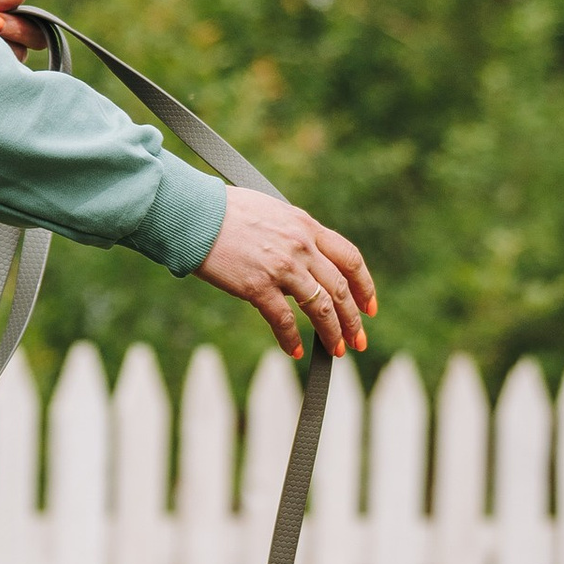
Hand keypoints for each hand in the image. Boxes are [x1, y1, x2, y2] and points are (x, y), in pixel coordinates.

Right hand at [198, 186, 376, 360]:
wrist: (194, 214)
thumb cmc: (225, 212)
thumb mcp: (272, 212)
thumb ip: (294, 234)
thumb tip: (305, 257)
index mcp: (306, 226)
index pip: (350, 258)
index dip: (365, 286)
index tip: (369, 308)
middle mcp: (301, 246)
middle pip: (340, 288)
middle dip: (353, 319)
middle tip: (358, 341)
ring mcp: (282, 266)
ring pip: (320, 307)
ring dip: (332, 333)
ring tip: (337, 351)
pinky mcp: (258, 285)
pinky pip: (284, 320)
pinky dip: (292, 339)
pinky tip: (296, 352)